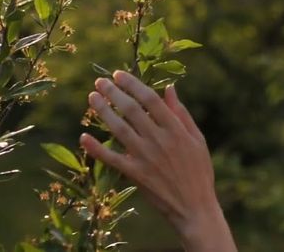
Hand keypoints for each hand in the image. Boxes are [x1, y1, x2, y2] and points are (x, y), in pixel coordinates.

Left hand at [79, 71, 235, 251]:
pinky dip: (96, 148)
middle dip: (114, 93)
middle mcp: (159, 140)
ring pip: (119, 129)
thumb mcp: (197, 139)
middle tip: (100, 81)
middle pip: (131, 110)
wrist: (195, 207)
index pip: (150, 99)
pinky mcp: (136, 174)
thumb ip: (181, 114)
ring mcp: (145, 157)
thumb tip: (169, 89)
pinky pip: (111, 159)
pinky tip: (84, 137)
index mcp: (175, 129)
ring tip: (92, 98)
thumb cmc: (199, 171)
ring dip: (103, 112)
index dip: (133, 85)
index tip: (119, 74)